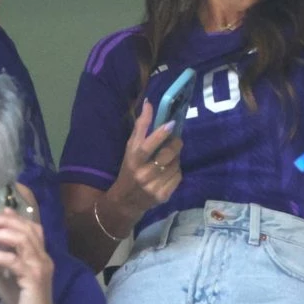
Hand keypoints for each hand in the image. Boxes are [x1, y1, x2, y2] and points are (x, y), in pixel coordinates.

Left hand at [0, 208, 54, 303]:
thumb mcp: (11, 282)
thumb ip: (4, 265)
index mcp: (41, 258)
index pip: (32, 228)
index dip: (17, 217)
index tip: (0, 210)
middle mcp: (44, 258)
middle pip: (26, 229)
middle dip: (4, 221)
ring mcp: (40, 267)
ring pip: (21, 240)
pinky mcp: (33, 279)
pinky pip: (12, 261)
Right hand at [109, 100, 182, 224]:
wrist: (125, 201)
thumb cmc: (129, 168)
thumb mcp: (130, 147)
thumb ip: (141, 126)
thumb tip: (149, 102)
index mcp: (133, 159)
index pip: (148, 145)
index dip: (160, 134)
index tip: (171, 123)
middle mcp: (143, 174)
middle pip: (166, 155)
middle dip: (175, 144)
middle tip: (176, 140)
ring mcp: (153, 187)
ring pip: (175, 165)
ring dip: (176, 158)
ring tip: (169, 158)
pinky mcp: (163, 196)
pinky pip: (178, 177)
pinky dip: (177, 171)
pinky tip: (169, 171)